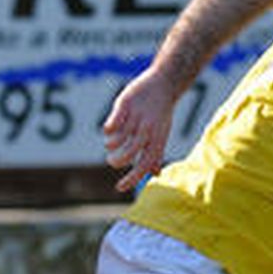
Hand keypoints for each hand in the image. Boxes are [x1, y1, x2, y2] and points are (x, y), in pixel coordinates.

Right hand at [101, 69, 178, 192]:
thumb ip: (156, 153)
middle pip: (130, 152)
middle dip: (117, 160)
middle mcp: (147, 130)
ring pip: (120, 137)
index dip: (131, 178)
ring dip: (111, 144)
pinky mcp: (126, 104)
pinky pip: (114, 121)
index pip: (144, 164)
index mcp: (156, 140)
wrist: (163, 85)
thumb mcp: (161, 134)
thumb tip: (156, 174)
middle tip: (111, 160)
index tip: (119, 188)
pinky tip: (109, 128)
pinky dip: (109, 128)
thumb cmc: (161, 114)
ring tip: (110, 144)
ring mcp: (136, 117)